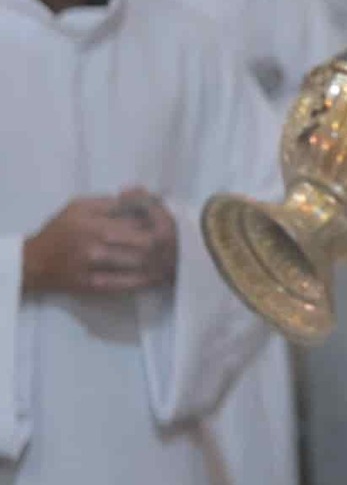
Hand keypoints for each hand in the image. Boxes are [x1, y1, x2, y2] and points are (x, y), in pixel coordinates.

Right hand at [23, 190, 177, 295]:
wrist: (34, 263)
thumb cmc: (59, 229)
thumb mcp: (80, 205)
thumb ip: (112, 202)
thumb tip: (143, 197)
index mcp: (95, 224)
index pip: (141, 220)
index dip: (161, 218)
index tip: (168, 219)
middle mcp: (97, 248)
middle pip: (148, 244)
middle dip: (166, 240)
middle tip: (174, 239)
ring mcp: (97, 270)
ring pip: (142, 264)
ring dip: (161, 259)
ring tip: (171, 253)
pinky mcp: (96, 287)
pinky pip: (129, 284)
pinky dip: (148, 277)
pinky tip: (158, 271)